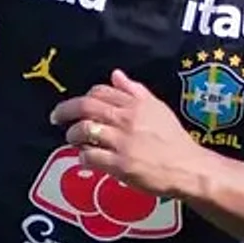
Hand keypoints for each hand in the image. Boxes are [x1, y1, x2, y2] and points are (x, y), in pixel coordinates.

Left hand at [48, 69, 204, 199]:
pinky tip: (85, 159)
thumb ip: (135, 91)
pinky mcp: (119, 164)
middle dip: (65, 110)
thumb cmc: (174, 139)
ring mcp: (121, 142)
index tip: (78, 104)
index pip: (101, 91)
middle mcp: (126, 119)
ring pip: (84, 131)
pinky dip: (83, 156)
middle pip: (86, 107)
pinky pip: (90, 156)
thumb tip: (116, 74)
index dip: (85, 96)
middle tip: (56, 117)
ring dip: (73, 135)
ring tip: (72, 139)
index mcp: (135, 104)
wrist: (187, 168)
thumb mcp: (158, 108)